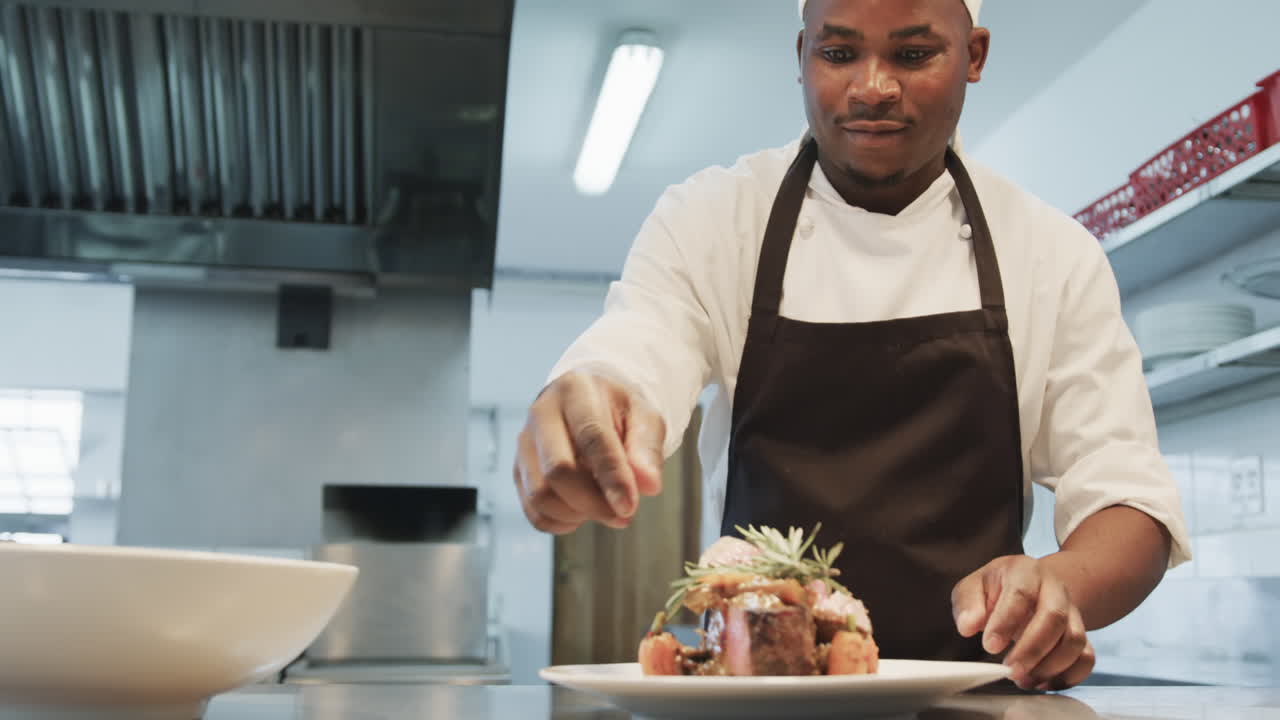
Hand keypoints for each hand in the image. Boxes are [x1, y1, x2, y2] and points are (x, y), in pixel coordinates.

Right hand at [514, 371, 664, 534]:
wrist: (589, 405)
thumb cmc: (618, 412)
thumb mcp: (645, 418)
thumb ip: (648, 449)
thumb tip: (649, 486)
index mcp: (576, 391)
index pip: (591, 437)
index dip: (611, 476)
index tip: (629, 506)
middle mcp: (541, 413)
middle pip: (557, 470)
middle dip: (593, 503)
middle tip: (624, 514)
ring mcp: (525, 442)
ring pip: (540, 495)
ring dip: (577, 514)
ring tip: (605, 509)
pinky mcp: (519, 469)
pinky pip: (533, 511)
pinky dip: (561, 523)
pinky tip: (583, 512)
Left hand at [951, 555, 1095, 690]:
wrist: (1034, 586)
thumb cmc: (998, 588)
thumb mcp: (974, 587)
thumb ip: (968, 603)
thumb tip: (968, 626)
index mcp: (1025, 571)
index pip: (1021, 594)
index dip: (1006, 622)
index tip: (990, 646)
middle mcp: (1054, 589)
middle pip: (1055, 617)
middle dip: (1032, 649)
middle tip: (1010, 670)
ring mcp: (1072, 612)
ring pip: (1074, 640)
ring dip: (1049, 666)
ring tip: (1023, 679)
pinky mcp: (1082, 635)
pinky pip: (1086, 658)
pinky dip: (1068, 676)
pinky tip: (1043, 683)